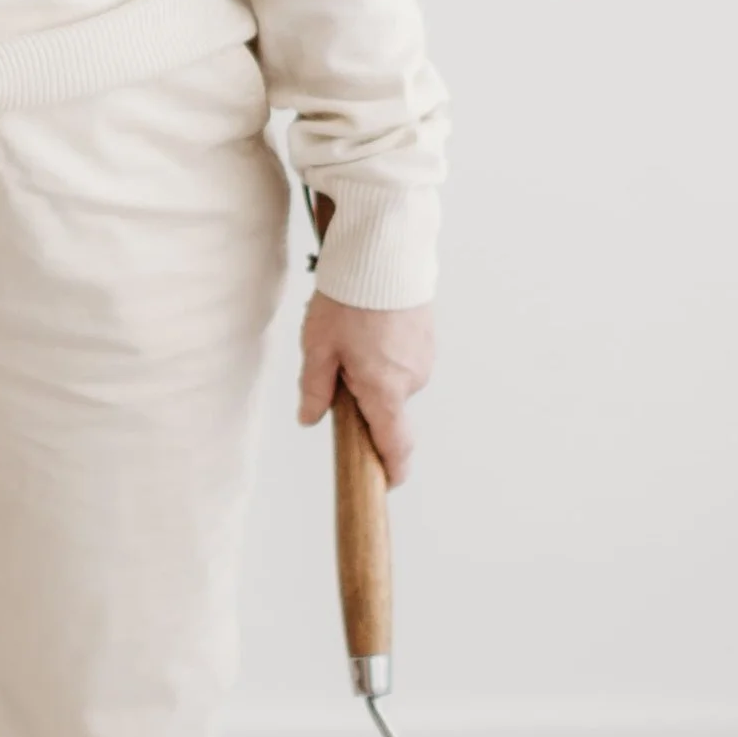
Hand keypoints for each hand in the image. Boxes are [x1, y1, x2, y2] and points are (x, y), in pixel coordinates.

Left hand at [296, 293, 435, 485]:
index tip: (383, 483)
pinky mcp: (427, 338)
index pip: (395, 446)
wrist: (385, 253)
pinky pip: (403, 359)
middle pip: (386, 408)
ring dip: (373, 371)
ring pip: (393, 381)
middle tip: (336, 362)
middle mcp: (411, 380)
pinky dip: (386, 353)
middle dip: (363, 397)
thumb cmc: (350, 298)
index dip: (390, 470)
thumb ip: (314, 388)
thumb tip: (310, 418)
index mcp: (385, 390)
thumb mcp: (319, 346)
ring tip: (352, 334)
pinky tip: (369, 325)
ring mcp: (424, 358)